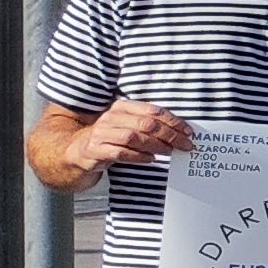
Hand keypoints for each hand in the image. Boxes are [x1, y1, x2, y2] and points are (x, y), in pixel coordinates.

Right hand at [74, 100, 193, 170]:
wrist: (79, 150)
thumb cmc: (111, 137)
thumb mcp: (128, 125)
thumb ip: (149, 125)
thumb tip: (181, 132)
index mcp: (122, 107)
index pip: (153, 111)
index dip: (173, 121)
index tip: (189, 132)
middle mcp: (111, 118)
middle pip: (146, 124)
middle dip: (170, 135)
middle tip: (185, 145)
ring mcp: (102, 134)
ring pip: (134, 137)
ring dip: (156, 145)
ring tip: (170, 151)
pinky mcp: (96, 150)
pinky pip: (120, 153)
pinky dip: (138, 156)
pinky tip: (151, 160)